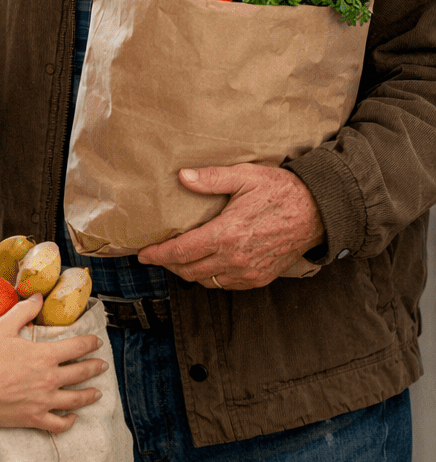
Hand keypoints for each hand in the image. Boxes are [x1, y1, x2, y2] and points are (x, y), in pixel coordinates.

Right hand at [0, 295, 105, 433]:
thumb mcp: (3, 327)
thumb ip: (23, 311)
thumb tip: (38, 298)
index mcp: (45, 355)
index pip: (76, 347)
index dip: (90, 343)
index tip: (97, 342)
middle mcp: (50, 379)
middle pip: (81, 373)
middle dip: (95, 367)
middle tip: (103, 365)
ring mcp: (44, 401)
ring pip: (76, 400)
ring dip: (90, 395)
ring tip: (98, 392)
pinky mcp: (35, 418)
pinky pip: (59, 424)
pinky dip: (69, 421)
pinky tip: (73, 417)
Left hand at [137, 163, 324, 288]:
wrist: (319, 213)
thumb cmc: (281, 191)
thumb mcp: (245, 176)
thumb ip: (211, 178)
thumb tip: (182, 177)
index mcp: (226, 235)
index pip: (180, 252)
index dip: (157, 255)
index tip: (142, 254)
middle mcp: (235, 259)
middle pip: (188, 271)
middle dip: (168, 264)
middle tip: (158, 254)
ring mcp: (248, 272)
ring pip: (206, 281)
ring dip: (188, 272)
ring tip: (179, 257)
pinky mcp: (259, 278)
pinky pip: (226, 285)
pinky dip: (210, 277)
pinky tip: (206, 263)